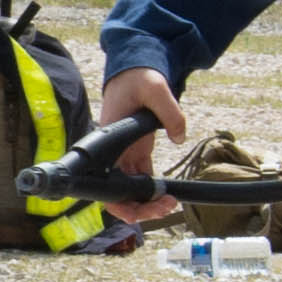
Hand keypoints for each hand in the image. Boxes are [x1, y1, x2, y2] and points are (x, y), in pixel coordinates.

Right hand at [80, 67, 188, 226]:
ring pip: (130, 190)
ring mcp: (125, 155)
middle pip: (116, 194)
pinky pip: (142, 180)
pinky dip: (153, 192)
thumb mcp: (155, 88)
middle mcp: (113, 153)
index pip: (102, 183)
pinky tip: (168, 195)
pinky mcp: (137, 153)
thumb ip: (169, 111)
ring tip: (170, 204)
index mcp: (108, 140)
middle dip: (138, 208)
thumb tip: (179, 136)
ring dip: (147, 203)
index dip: (115, 202)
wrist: (135, 71)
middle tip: (163, 208)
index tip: (134, 210)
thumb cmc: (137, 78)